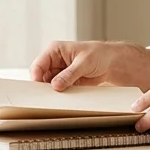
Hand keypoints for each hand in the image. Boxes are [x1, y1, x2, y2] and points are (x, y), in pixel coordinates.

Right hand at [29, 40, 149, 91]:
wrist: (113, 62)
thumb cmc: (99, 54)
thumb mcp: (84, 63)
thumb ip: (69, 75)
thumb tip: (55, 85)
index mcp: (55, 50)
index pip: (38, 65)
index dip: (36, 78)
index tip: (38, 90)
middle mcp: (55, 60)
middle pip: (42, 77)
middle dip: (44, 87)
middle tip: (46, 98)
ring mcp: (60, 71)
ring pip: (49, 85)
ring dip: (53, 92)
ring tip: (57, 99)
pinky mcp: (66, 81)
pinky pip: (59, 89)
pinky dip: (60, 95)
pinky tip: (64, 100)